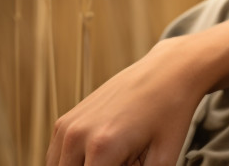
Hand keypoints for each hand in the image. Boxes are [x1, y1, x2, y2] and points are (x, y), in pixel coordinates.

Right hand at [46, 35, 209, 165]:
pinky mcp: (64, 122)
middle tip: (128, 160)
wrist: (168, 71)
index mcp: (102, 148)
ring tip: (121, 159)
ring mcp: (66, 127)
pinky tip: (109, 154)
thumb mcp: (164, 160)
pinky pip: (58, 161)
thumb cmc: (171, 115)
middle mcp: (76, 137)